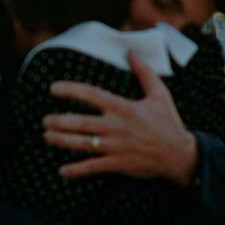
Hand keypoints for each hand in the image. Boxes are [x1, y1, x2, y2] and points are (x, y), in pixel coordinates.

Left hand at [43, 51, 196, 185]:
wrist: (179, 155)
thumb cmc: (168, 123)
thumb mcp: (160, 94)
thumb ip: (145, 73)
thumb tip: (132, 53)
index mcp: (124, 108)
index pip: (92, 95)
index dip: (71, 90)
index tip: (54, 88)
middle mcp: (116, 127)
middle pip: (81, 123)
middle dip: (59, 121)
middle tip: (44, 120)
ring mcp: (116, 147)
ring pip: (83, 144)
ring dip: (62, 141)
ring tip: (46, 136)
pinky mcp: (118, 163)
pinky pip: (93, 167)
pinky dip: (76, 169)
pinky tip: (62, 171)